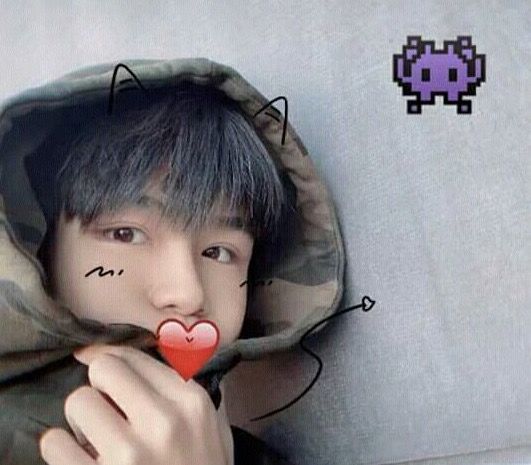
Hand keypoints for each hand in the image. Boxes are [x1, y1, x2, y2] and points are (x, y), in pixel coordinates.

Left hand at [39, 344, 232, 464]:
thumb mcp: (215, 426)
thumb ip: (193, 387)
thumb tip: (170, 346)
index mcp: (191, 401)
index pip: (134, 356)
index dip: (110, 357)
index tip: (94, 360)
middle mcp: (163, 421)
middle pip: (103, 369)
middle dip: (98, 384)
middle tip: (104, 404)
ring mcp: (129, 454)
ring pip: (78, 401)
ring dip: (81, 419)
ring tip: (94, 437)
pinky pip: (55, 444)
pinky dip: (60, 449)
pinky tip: (78, 458)